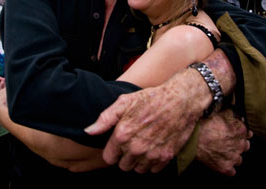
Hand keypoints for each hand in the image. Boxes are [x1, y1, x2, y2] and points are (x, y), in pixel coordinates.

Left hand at [85, 69, 210, 172]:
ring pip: (138, 169)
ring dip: (139, 160)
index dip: (113, 150)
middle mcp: (136, 147)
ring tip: (145, 143)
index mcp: (123, 134)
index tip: (119, 142)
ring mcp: (151, 154)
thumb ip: (105, 118)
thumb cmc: (152, 98)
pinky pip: (153, 170)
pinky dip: (153, 162)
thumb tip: (89, 131)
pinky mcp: (166, 157)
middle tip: (134, 140)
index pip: (109, 158)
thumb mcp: (125, 101)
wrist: (180, 99)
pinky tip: (155, 146)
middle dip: (125, 155)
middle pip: (123, 166)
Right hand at [196, 109, 252, 175]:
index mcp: (240, 130)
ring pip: (239, 159)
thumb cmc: (204, 124)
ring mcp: (233, 157)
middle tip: (227, 141)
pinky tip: (221, 160)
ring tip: (222, 151)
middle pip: (245, 146)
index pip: (247, 132)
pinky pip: (232, 170)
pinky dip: (228, 167)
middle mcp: (240, 145)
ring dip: (233, 155)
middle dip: (238, 144)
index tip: (235, 132)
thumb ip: (231, 113)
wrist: (193, 137)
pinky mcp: (226, 167)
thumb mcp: (219, 113)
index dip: (240, 132)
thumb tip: (235, 114)